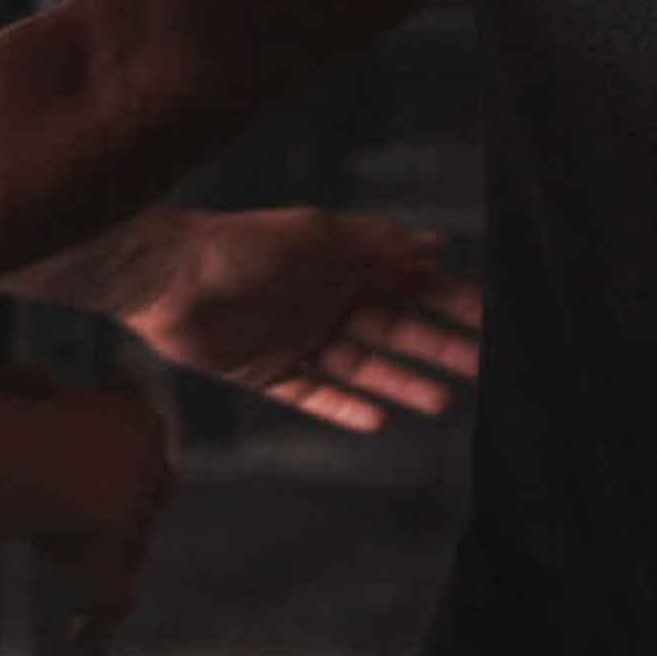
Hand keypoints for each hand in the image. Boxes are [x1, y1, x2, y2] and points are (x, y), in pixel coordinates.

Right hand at [28, 382, 175, 643]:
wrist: (56, 464)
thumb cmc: (26, 413)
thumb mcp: (18, 382)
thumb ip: (20, 384)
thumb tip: (3, 377)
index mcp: (139, 423)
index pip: (146, 436)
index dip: (129, 450)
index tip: (101, 457)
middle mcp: (149, 473)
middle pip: (155, 492)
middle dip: (137, 501)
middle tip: (105, 512)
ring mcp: (135, 526)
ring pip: (134, 546)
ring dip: (115, 553)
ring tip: (79, 556)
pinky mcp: (113, 572)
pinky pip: (113, 601)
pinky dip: (99, 618)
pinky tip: (81, 632)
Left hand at [119, 207, 481, 432]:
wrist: (166, 277)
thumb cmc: (243, 245)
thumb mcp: (316, 235)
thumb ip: (376, 243)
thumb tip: (437, 245)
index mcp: (340, 263)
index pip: (406, 284)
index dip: (447, 300)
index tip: (490, 318)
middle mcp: (325, 301)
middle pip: (392, 329)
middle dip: (436, 346)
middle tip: (483, 366)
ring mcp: (298, 339)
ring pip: (360, 367)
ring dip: (399, 382)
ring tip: (440, 400)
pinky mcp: (267, 373)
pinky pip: (314, 396)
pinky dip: (344, 408)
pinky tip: (377, 420)